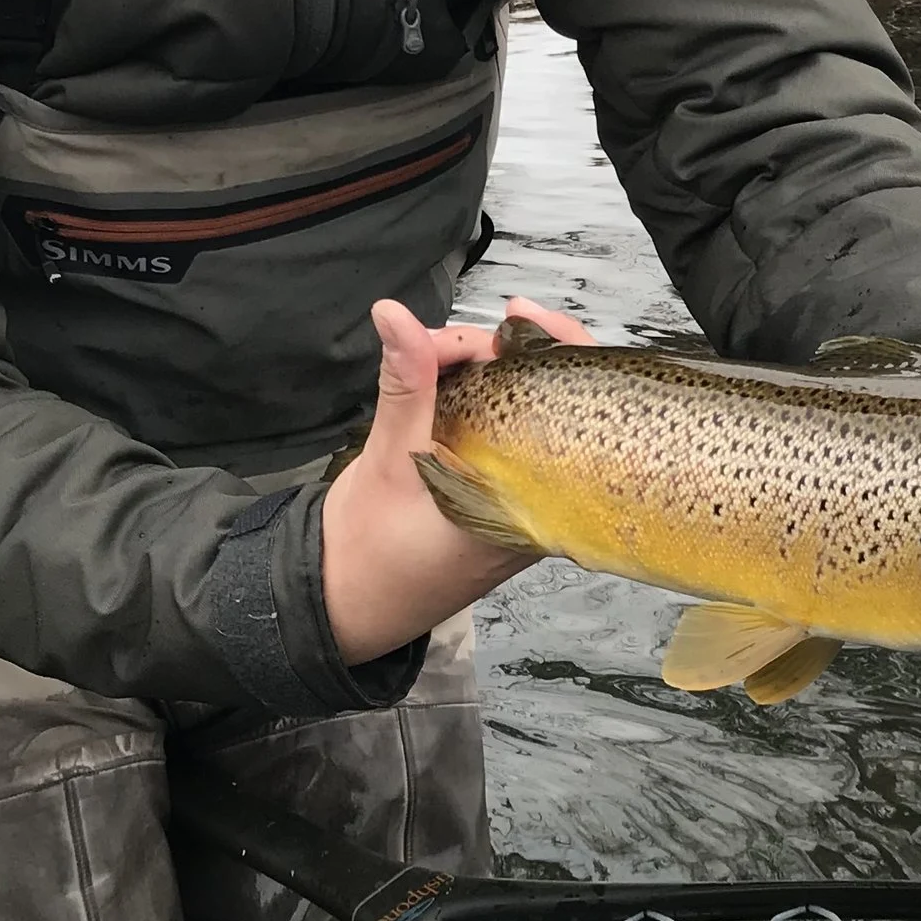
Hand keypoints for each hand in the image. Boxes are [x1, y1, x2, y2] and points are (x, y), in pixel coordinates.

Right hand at [320, 296, 591, 665]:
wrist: (344, 604)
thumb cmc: (372, 551)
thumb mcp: (389, 458)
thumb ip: (406, 383)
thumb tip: (397, 316)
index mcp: (532, 494)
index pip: (576, 401)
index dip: (554, 346)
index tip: (513, 316)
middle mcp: (537, 496)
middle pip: (551, 398)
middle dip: (508, 354)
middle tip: (448, 342)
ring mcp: (516, 494)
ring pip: (524, 411)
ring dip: (486, 375)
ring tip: (436, 358)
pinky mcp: (492, 492)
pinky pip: (502, 431)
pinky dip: (478, 399)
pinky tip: (446, 383)